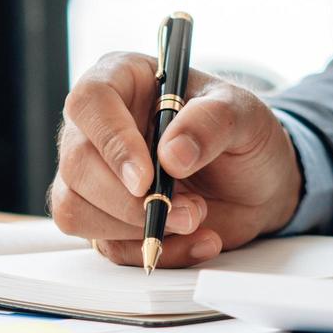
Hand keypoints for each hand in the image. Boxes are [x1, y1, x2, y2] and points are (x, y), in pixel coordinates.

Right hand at [48, 51, 302, 266]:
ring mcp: (94, 176)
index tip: (146, 177)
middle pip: (77, 165)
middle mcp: (97, 127)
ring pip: (76, 210)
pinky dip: (153, 251)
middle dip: (130, 200)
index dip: (112, 141)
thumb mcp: (244, 114)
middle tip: (188, 209)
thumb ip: (212, 123)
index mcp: (122, 81)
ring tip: (195, 218)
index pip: (89, 102)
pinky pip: (107, 246)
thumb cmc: (241, 133)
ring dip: (137, 228)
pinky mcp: (104, 218)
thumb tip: (171, 155)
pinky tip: (195, 240)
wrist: (256, 182)